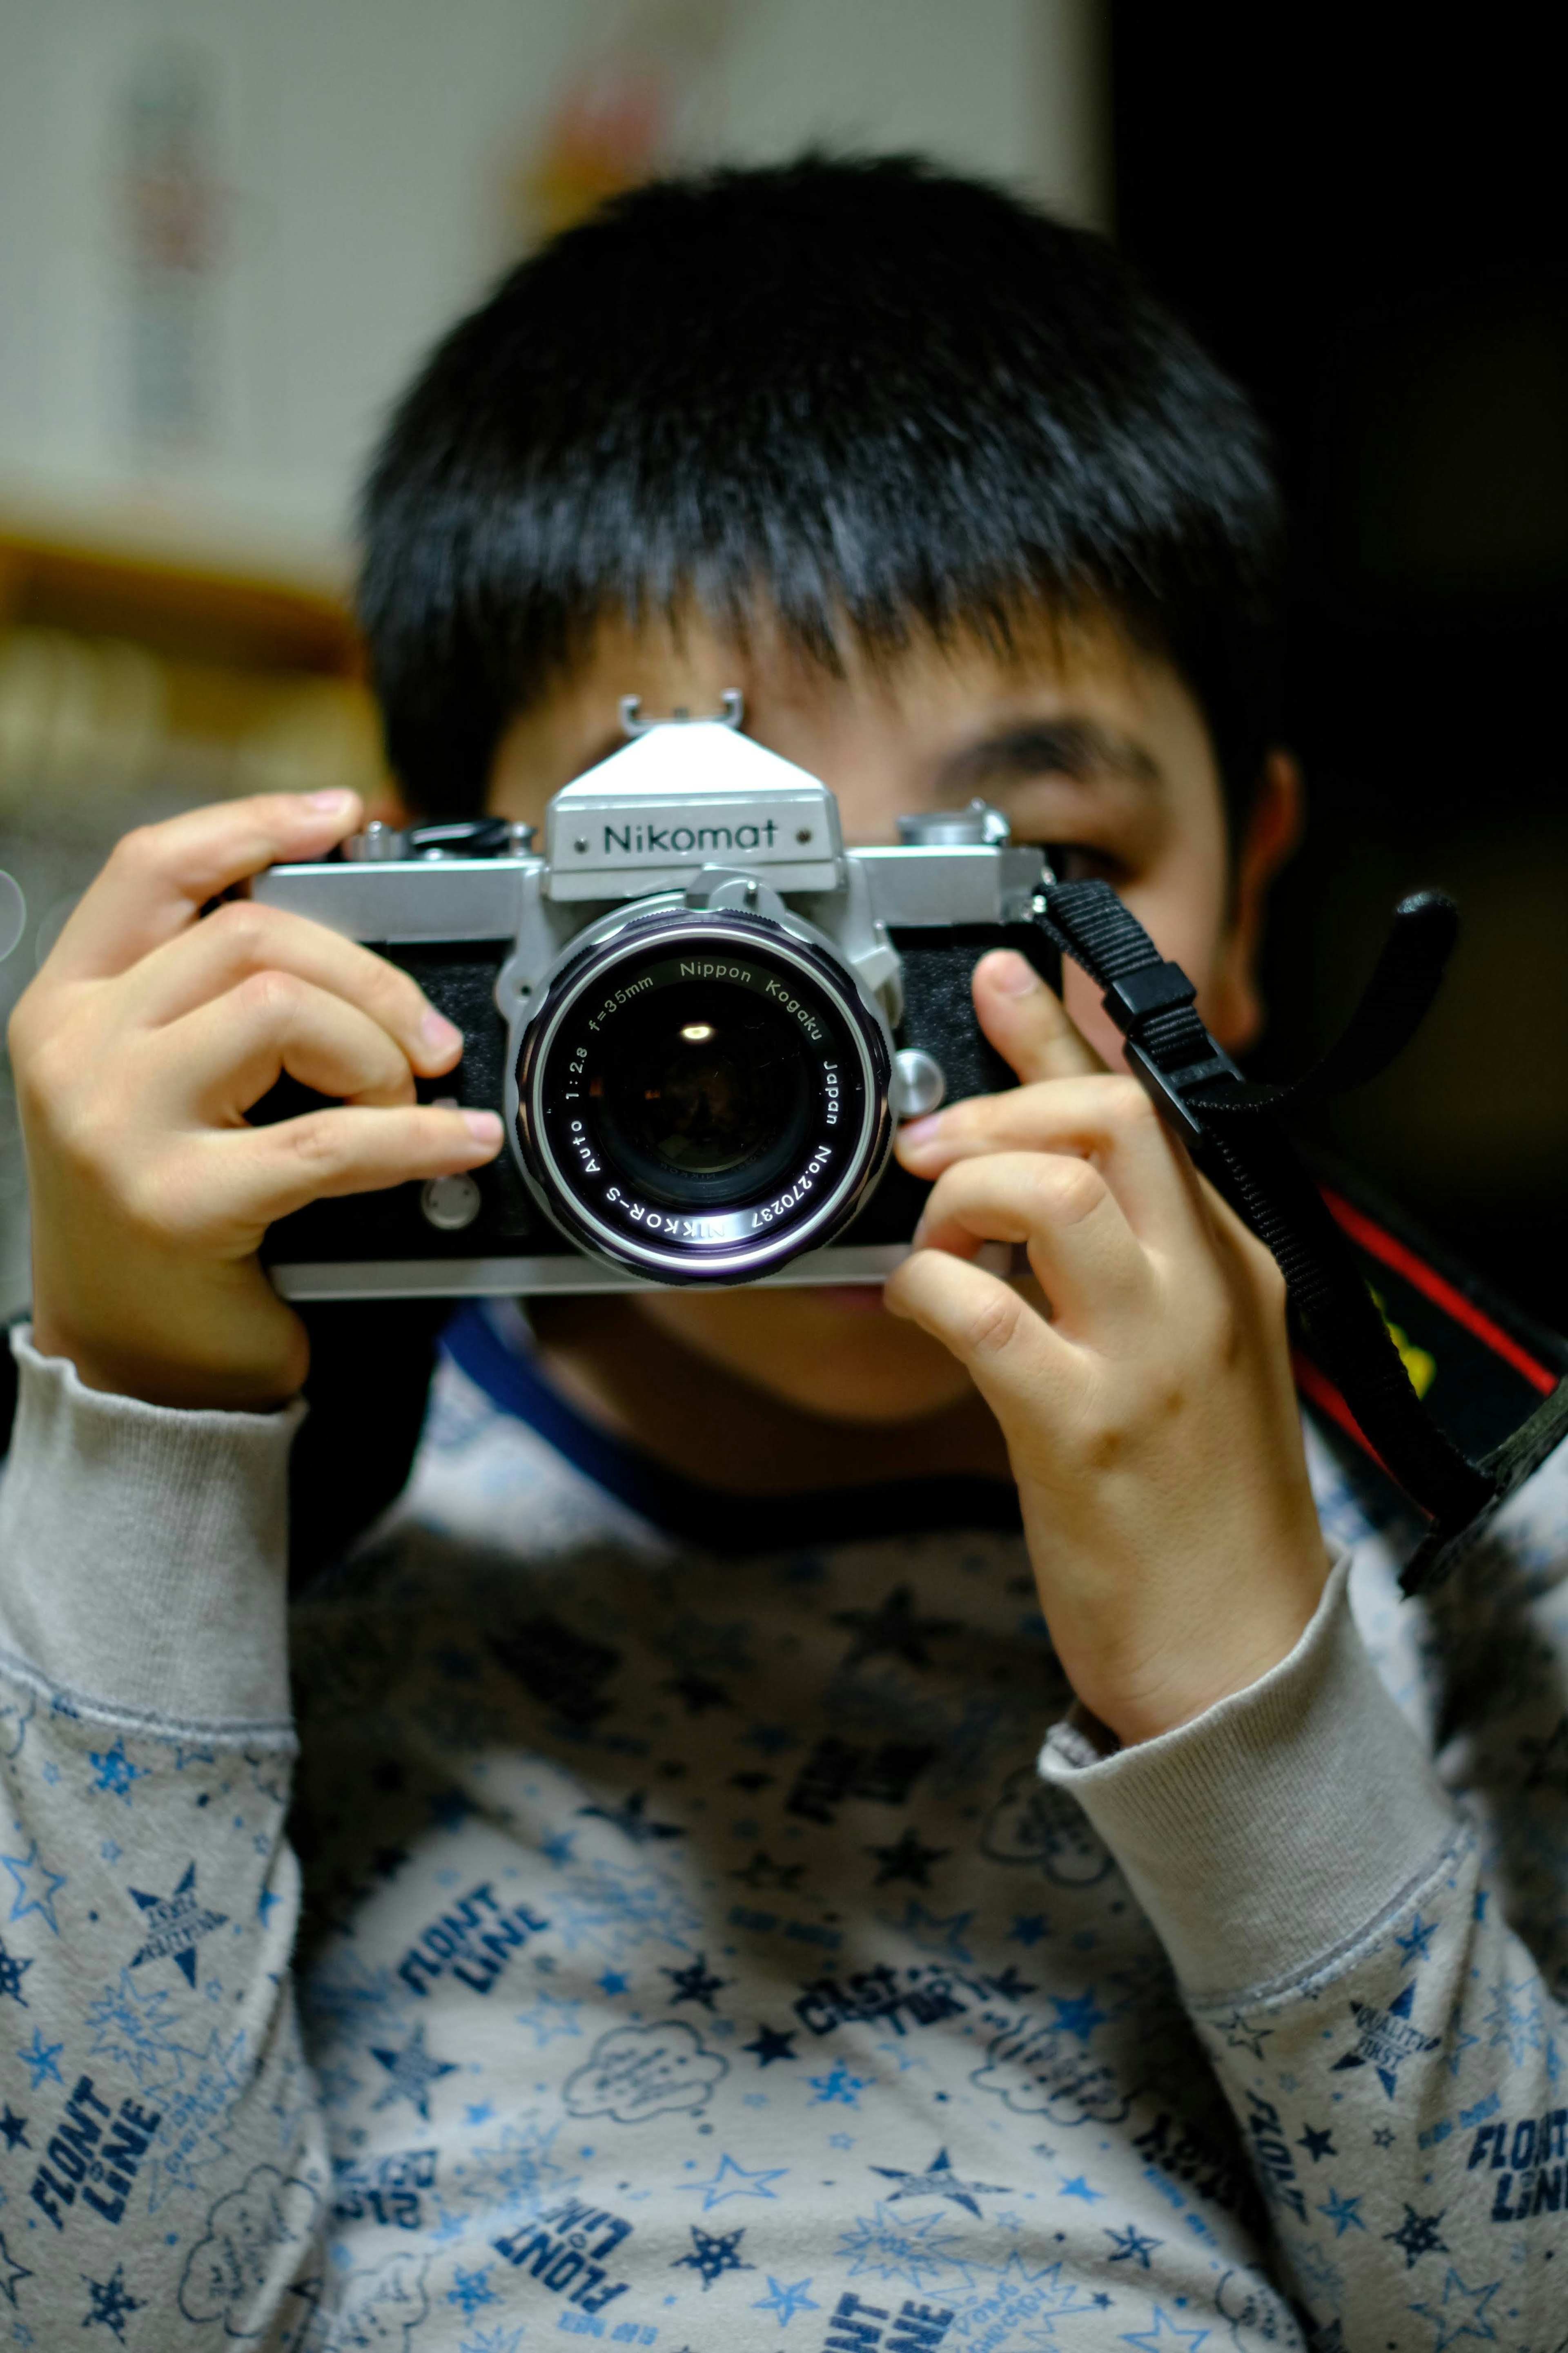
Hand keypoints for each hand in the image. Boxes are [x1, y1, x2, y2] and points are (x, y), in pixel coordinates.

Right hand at [8, 791, 502, 1410]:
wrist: (128, 1360)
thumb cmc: (161, 1214)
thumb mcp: (161, 1081)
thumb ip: (213, 1001)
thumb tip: (353, 934)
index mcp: (69, 1004)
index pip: (153, 867)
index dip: (255, 824)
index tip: (341, 816)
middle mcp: (76, 1050)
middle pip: (248, 937)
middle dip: (366, 976)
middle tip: (423, 1038)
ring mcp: (117, 1125)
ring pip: (281, 1011)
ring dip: (376, 1054)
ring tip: (402, 1105)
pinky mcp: (179, 1204)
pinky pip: (329, 1139)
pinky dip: (418, 1138)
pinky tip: (460, 1144)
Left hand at [886, 949, 1328, 1746]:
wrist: (1236, 1654)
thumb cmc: (1199, 1510)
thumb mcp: (1186, 1357)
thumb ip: (1120, 1265)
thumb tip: (1025, 1188)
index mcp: (1227, 1264)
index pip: (1145, 1107)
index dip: (1059, 1031)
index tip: (1001, 974)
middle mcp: (1200, 1290)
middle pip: (1109, 1116)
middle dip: (998, 1098)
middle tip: (931, 1141)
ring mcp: (1148, 1355)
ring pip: (1051, 1190)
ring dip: (962, 1188)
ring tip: (932, 1234)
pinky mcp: (1083, 1429)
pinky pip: (981, 1312)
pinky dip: (924, 1288)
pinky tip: (912, 1307)